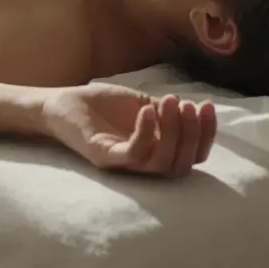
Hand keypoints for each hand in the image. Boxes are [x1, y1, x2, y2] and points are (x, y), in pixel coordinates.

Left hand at [41, 84, 217, 178]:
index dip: (206, 135)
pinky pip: (134, 155)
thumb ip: (166, 111)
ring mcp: (124, 164)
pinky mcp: (105, 158)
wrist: (62, 103)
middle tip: (186, 106)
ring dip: (173, 131)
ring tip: (169, 103)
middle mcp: (143, 163)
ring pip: (162, 163)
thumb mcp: (142, 103)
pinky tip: (147, 110)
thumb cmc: (102, 105)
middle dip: (193, 133)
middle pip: (182, 165)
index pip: (192, 156)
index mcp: (156, 151)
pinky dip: (146, 133)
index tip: (206, 106)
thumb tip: (193, 109)